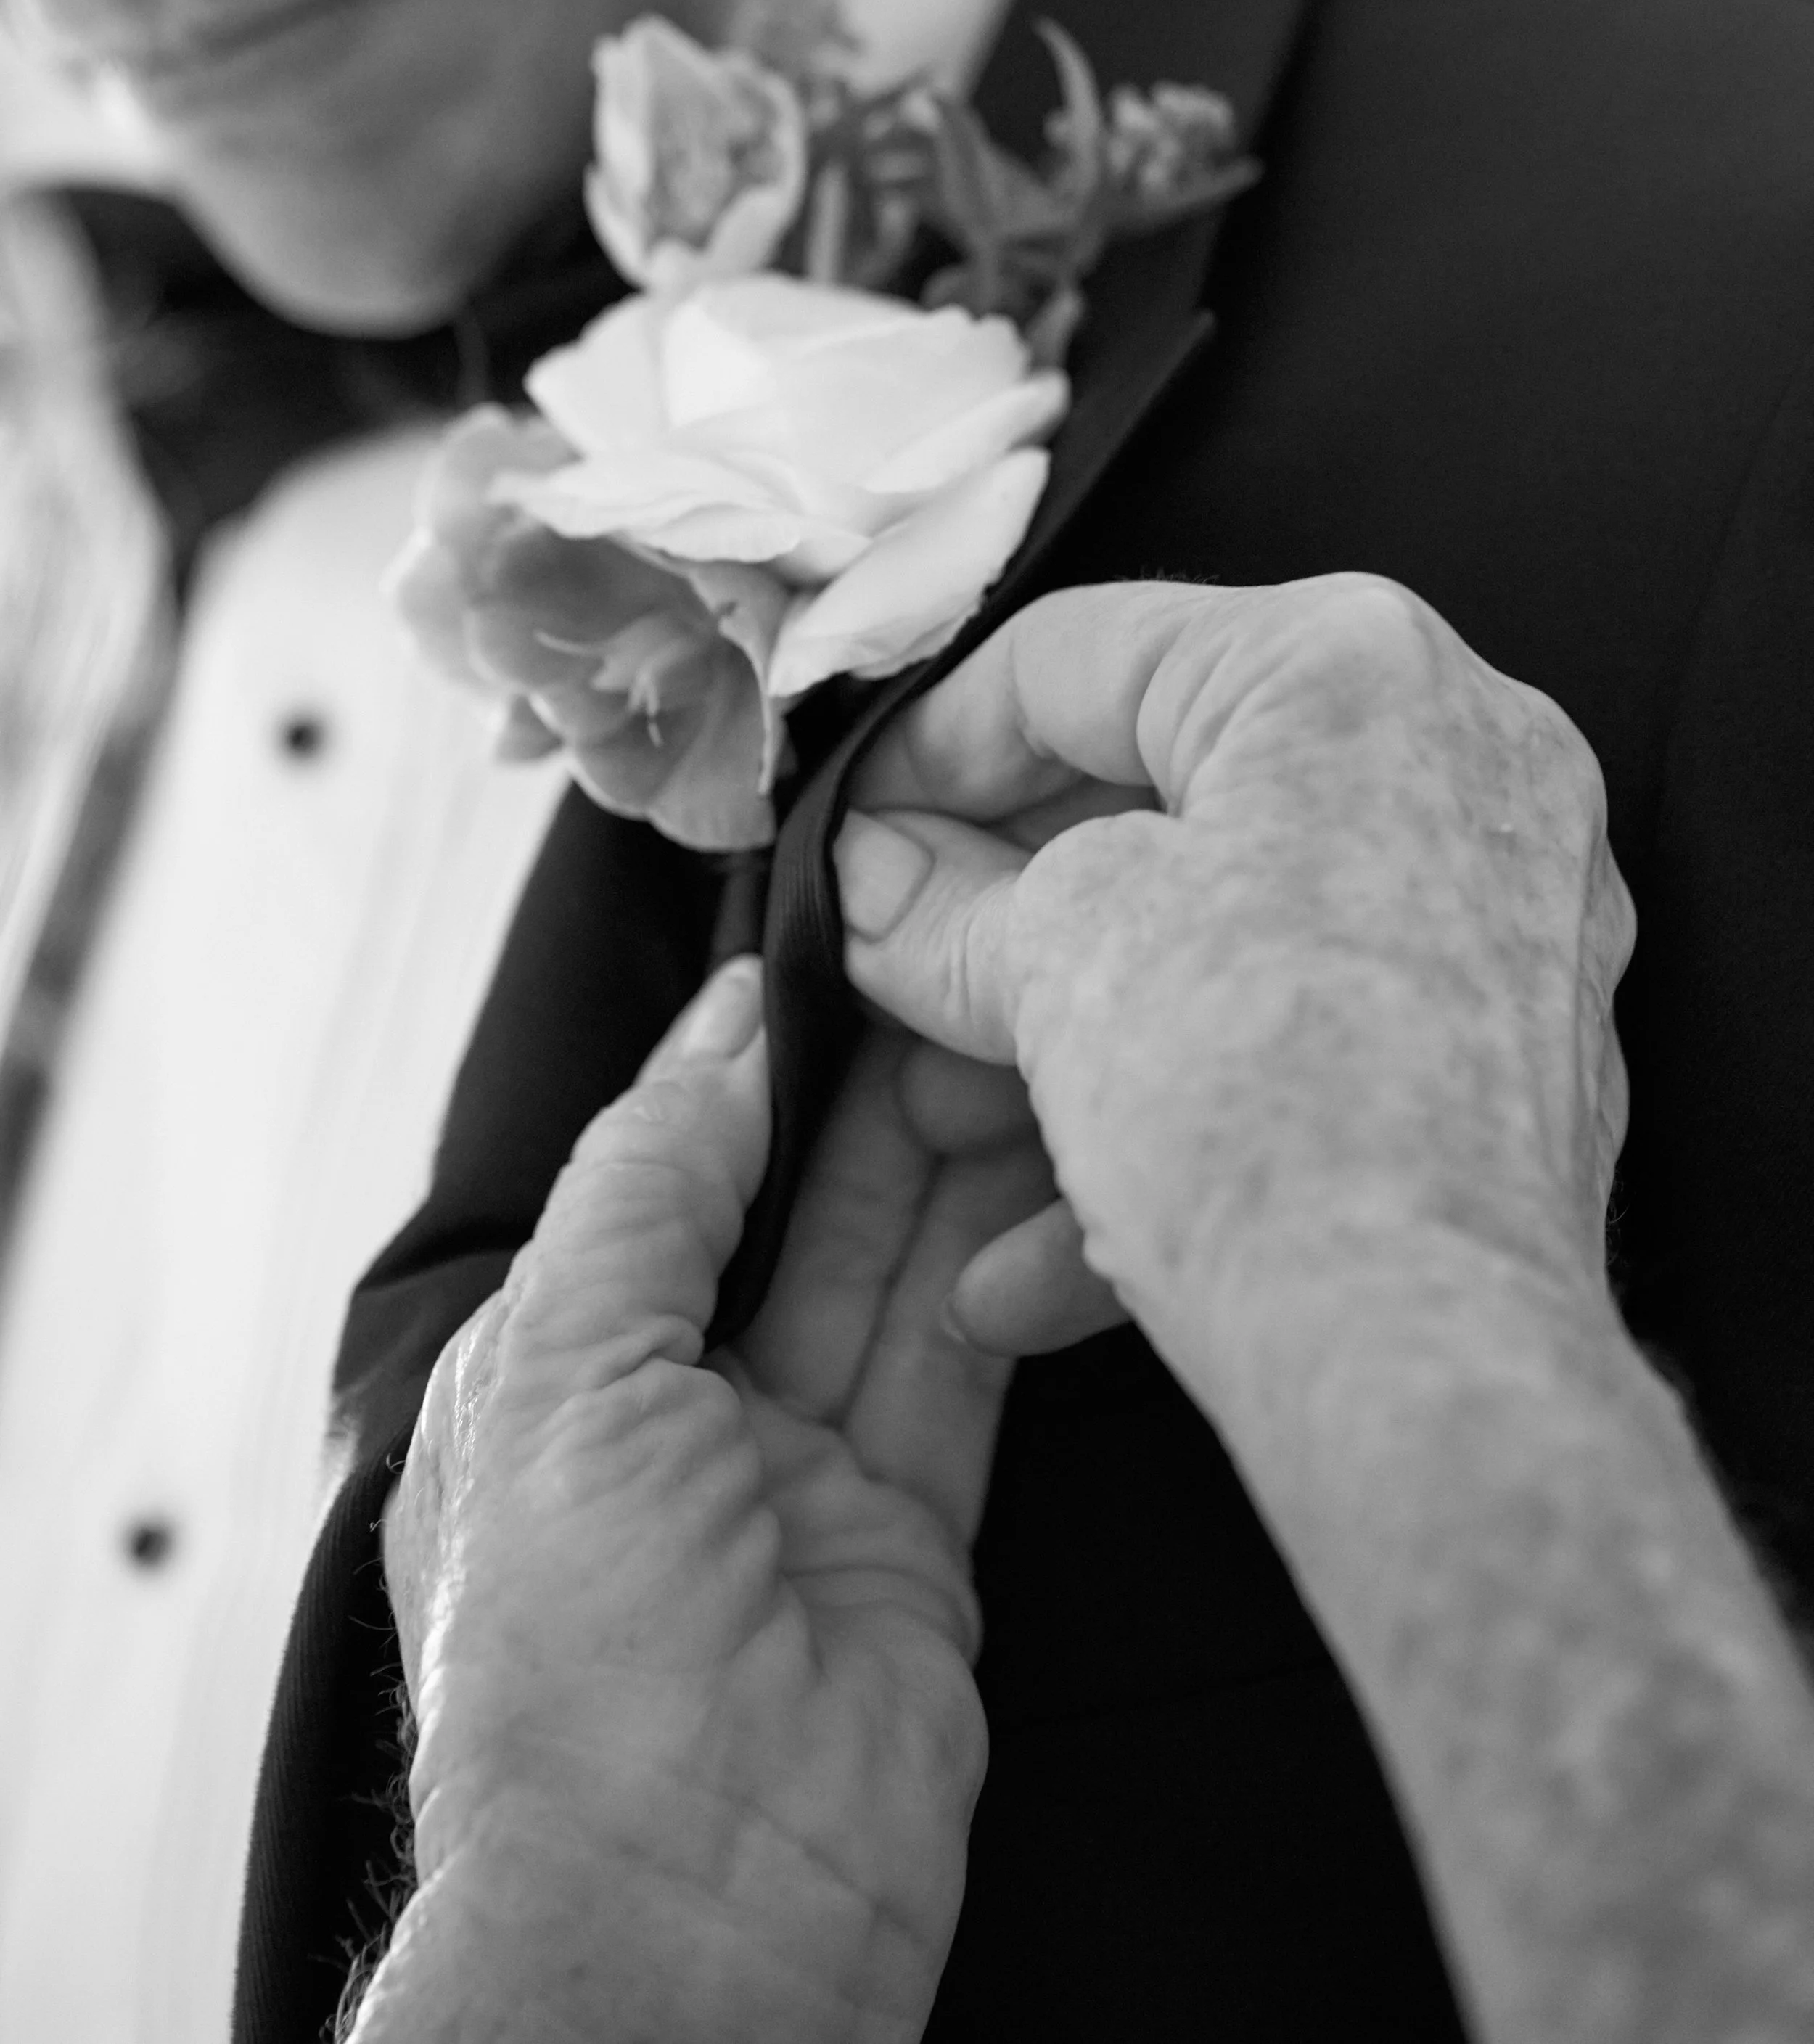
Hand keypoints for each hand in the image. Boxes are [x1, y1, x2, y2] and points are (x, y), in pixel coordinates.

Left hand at [367, 960, 1047, 2043]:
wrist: (682, 1922)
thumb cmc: (570, 1671)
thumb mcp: (560, 1369)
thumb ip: (645, 1182)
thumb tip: (718, 1026)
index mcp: (555, 1384)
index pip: (656, 1183)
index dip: (734, 1073)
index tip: (817, 960)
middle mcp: (677, 1429)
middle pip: (783, 1221)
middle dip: (854, 1100)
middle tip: (933, 974)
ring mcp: (802, 1490)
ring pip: (882, 1281)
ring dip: (935, 1162)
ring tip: (994, 1028)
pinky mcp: (917, 1545)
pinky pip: (961, 1373)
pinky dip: (996, 1270)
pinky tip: (1028, 1165)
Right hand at [835, 575, 1635, 1384]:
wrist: (1427, 1356)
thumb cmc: (1264, 1107)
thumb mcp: (1048, 959)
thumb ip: (942, 901)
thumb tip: (879, 882)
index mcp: (1349, 665)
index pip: (1081, 656)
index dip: (929, 747)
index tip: (855, 831)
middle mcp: (1461, 756)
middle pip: (1161, 804)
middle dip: (1001, 919)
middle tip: (897, 974)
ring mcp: (1505, 913)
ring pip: (1224, 946)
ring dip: (1066, 1039)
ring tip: (949, 1123)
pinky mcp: (1512, 1061)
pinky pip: (1304, 1048)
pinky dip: (1177, 1119)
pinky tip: (1042, 1254)